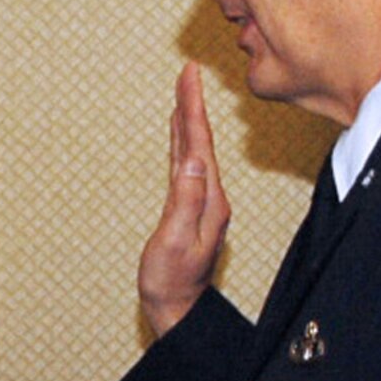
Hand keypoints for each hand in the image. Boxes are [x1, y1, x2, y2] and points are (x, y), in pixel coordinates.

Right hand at [137, 63, 229, 338]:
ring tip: (183, 95)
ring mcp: (200, 202)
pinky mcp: (188, 209)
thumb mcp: (176, 239)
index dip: (192, 108)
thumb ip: (186, 199)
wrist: (176, 307)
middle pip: (199, 141)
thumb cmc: (171, 279)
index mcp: (208, 198)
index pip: (199, 144)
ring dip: (188, 120)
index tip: (188, 77)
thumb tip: (193, 160)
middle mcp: (209, 196)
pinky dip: (182, 144)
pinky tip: (179, 137)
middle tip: (187, 73)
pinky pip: (186, 166)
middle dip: (192, 105)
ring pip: (193, 150)